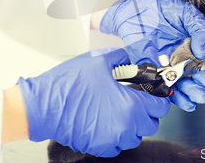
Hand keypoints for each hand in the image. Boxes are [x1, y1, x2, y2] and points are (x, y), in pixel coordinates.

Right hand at [17, 48, 169, 156]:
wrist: (43, 106)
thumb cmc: (69, 84)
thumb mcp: (100, 61)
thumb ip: (123, 58)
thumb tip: (132, 58)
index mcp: (130, 105)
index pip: (161, 108)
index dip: (160, 98)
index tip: (155, 94)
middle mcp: (125, 127)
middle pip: (151, 124)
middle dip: (147, 112)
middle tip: (136, 99)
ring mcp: (112, 140)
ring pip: (135, 137)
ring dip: (133, 125)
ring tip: (120, 109)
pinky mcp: (99, 147)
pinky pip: (118, 145)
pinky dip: (117, 136)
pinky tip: (107, 121)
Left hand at [100, 0, 204, 110]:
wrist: (135, 8)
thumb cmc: (161, 7)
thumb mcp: (185, 13)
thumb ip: (199, 29)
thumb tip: (204, 52)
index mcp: (196, 46)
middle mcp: (185, 59)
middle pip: (201, 77)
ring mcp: (170, 67)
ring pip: (186, 86)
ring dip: (195, 93)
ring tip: (200, 96)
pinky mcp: (154, 73)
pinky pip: (167, 90)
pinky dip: (178, 98)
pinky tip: (187, 102)